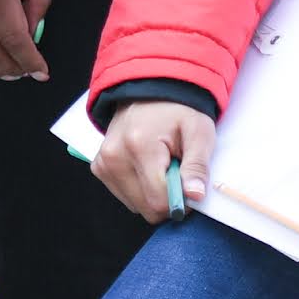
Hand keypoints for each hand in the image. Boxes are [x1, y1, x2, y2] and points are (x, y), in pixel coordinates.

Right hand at [97, 100, 214, 221]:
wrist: (150, 90)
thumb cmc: (178, 111)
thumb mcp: (199, 132)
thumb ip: (197, 166)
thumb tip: (194, 196)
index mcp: (139, 146)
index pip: (159, 200)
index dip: (181, 201)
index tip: (189, 186)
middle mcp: (114, 157)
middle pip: (147, 208)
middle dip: (167, 198)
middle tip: (177, 172)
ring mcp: (103, 163)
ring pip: (137, 206)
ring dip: (153, 193)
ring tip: (162, 166)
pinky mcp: (99, 168)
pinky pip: (126, 197)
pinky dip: (141, 189)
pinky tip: (147, 167)